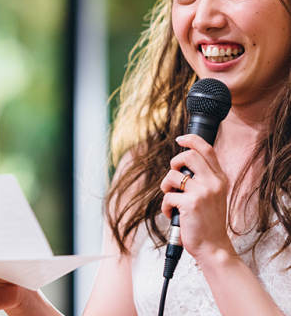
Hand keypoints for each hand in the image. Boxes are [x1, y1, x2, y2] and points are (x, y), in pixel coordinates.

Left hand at [160, 135, 235, 261]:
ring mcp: (203, 192)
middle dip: (173, 164)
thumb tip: (181, 164)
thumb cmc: (208, 222)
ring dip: (166, 187)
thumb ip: (203, 179)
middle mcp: (214, 182)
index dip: (192, 140)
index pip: (207, 149)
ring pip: (172, 176)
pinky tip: (173, 214)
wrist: (213, 247)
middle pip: (188, 156)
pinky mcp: (190, 203)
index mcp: (220, 179)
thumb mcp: (213, 196)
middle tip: (173, 179)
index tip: (180, 139)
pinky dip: (165, 206)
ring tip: (172, 200)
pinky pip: (167, 196)